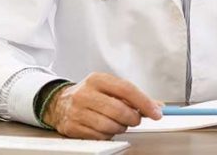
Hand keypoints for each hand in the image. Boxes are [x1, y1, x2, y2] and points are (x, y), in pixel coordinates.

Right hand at [42, 72, 162, 138]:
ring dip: (120, 128)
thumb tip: (158, 106)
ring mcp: (77, 111)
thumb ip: (133, 96)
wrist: (59, 103)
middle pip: (119, 110)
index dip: (144, 102)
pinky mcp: (73, 127)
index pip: (127, 89)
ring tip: (118, 123)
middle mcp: (85, 93)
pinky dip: (108, 135)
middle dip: (133, 118)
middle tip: (135, 119)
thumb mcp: (109, 88)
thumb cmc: (90, 95)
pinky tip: (105, 128)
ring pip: (110, 126)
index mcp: (98, 79)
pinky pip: (99, 136)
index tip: (156, 112)